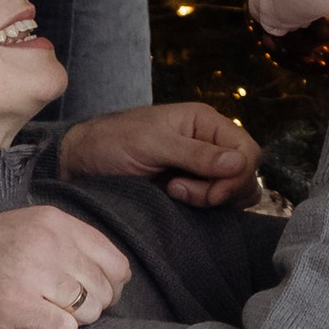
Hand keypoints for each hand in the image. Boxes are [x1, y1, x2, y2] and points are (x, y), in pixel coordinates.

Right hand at [0, 206, 133, 328]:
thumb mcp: (19, 229)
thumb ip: (62, 244)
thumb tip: (109, 277)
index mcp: (52, 221)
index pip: (114, 260)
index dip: (109, 284)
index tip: (88, 294)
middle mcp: (48, 241)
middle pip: (105, 289)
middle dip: (90, 306)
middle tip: (60, 308)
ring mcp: (33, 272)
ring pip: (90, 311)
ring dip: (71, 320)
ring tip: (41, 313)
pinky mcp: (17, 305)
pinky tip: (30, 326)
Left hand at [61, 101, 261, 208]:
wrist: (80, 162)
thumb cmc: (112, 142)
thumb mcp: (153, 144)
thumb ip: (196, 154)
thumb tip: (240, 163)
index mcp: (204, 122)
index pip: (248, 151)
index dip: (236, 176)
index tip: (209, 192)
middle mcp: (208, 142)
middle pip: (245, 173)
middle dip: (221, 189)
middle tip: (180, 191)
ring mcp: (200, 167)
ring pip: (233, 191)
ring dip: (210, 199)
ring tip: (175, 193)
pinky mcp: (190, 188)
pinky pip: (215, 202)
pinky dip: (204, 206)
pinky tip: (176, 200)